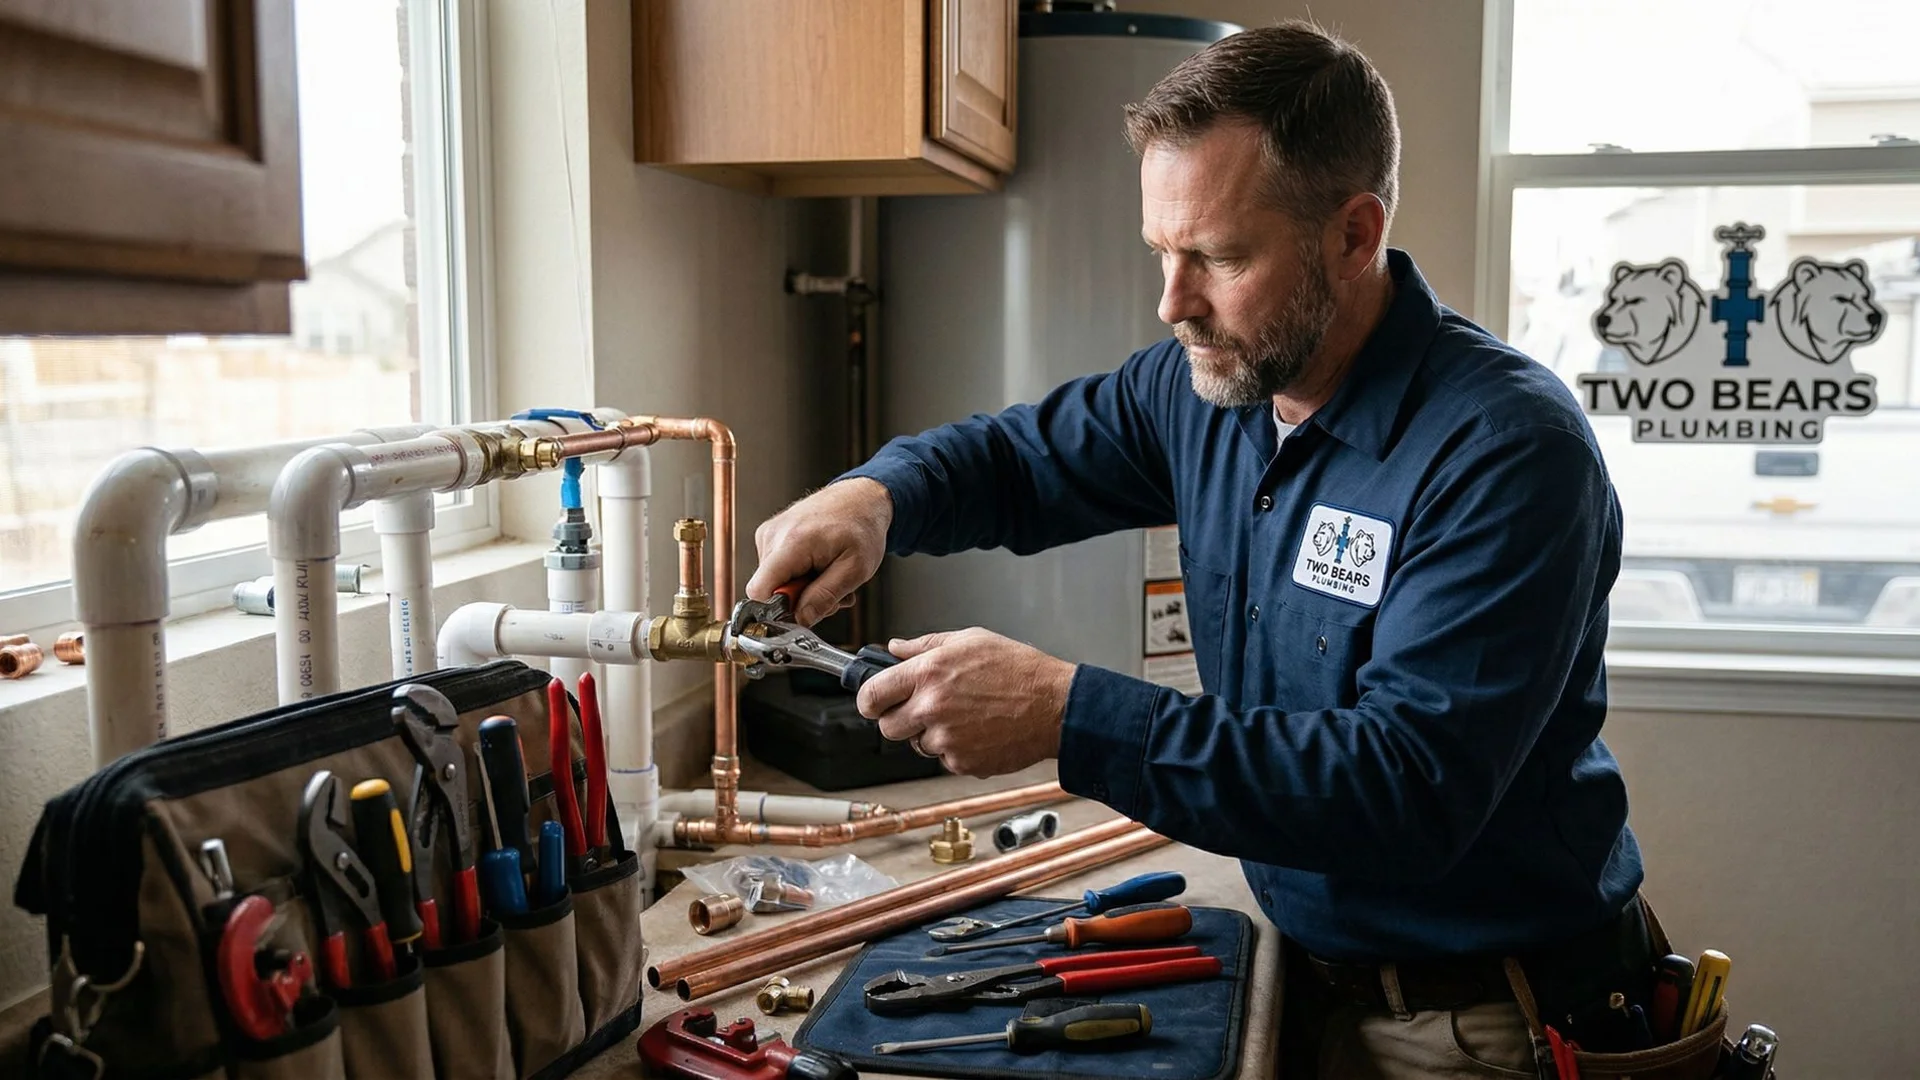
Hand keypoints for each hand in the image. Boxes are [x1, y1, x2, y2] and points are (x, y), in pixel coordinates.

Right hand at [747, 478, 891, 625]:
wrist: (860, 498)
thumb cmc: (862, 527)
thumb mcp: (855, 569)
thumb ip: (825, 597)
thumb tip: (800, 620)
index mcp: (792, 542)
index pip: (759, 591)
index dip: (776, 611)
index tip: (802, 612)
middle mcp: (773, 535)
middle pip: (769, 590)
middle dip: (799, 599)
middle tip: (829, 588)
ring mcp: (768, 534)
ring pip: (774, 583)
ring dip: (802, 588)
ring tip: (827, 572)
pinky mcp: (769, 536)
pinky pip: (777, 570)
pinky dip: (798, 575)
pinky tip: (817, 565)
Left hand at [856, 628, 1075, 777]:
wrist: (1056, 707)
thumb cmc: (1019, 670)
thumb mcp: (970, 640)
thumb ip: (924, 646)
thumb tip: (894, 648)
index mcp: (928, 673)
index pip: (870, 695)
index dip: (868, 700)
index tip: (873, 701)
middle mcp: (931, 708)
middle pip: (886, 727)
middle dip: (898, 720)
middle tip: (922, 709)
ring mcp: (946, 739)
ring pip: (917, 745)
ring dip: (931, 734)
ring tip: (964, 716)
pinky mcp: (962, 763)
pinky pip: (944, 760)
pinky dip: (956, 750)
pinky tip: (979, 731)